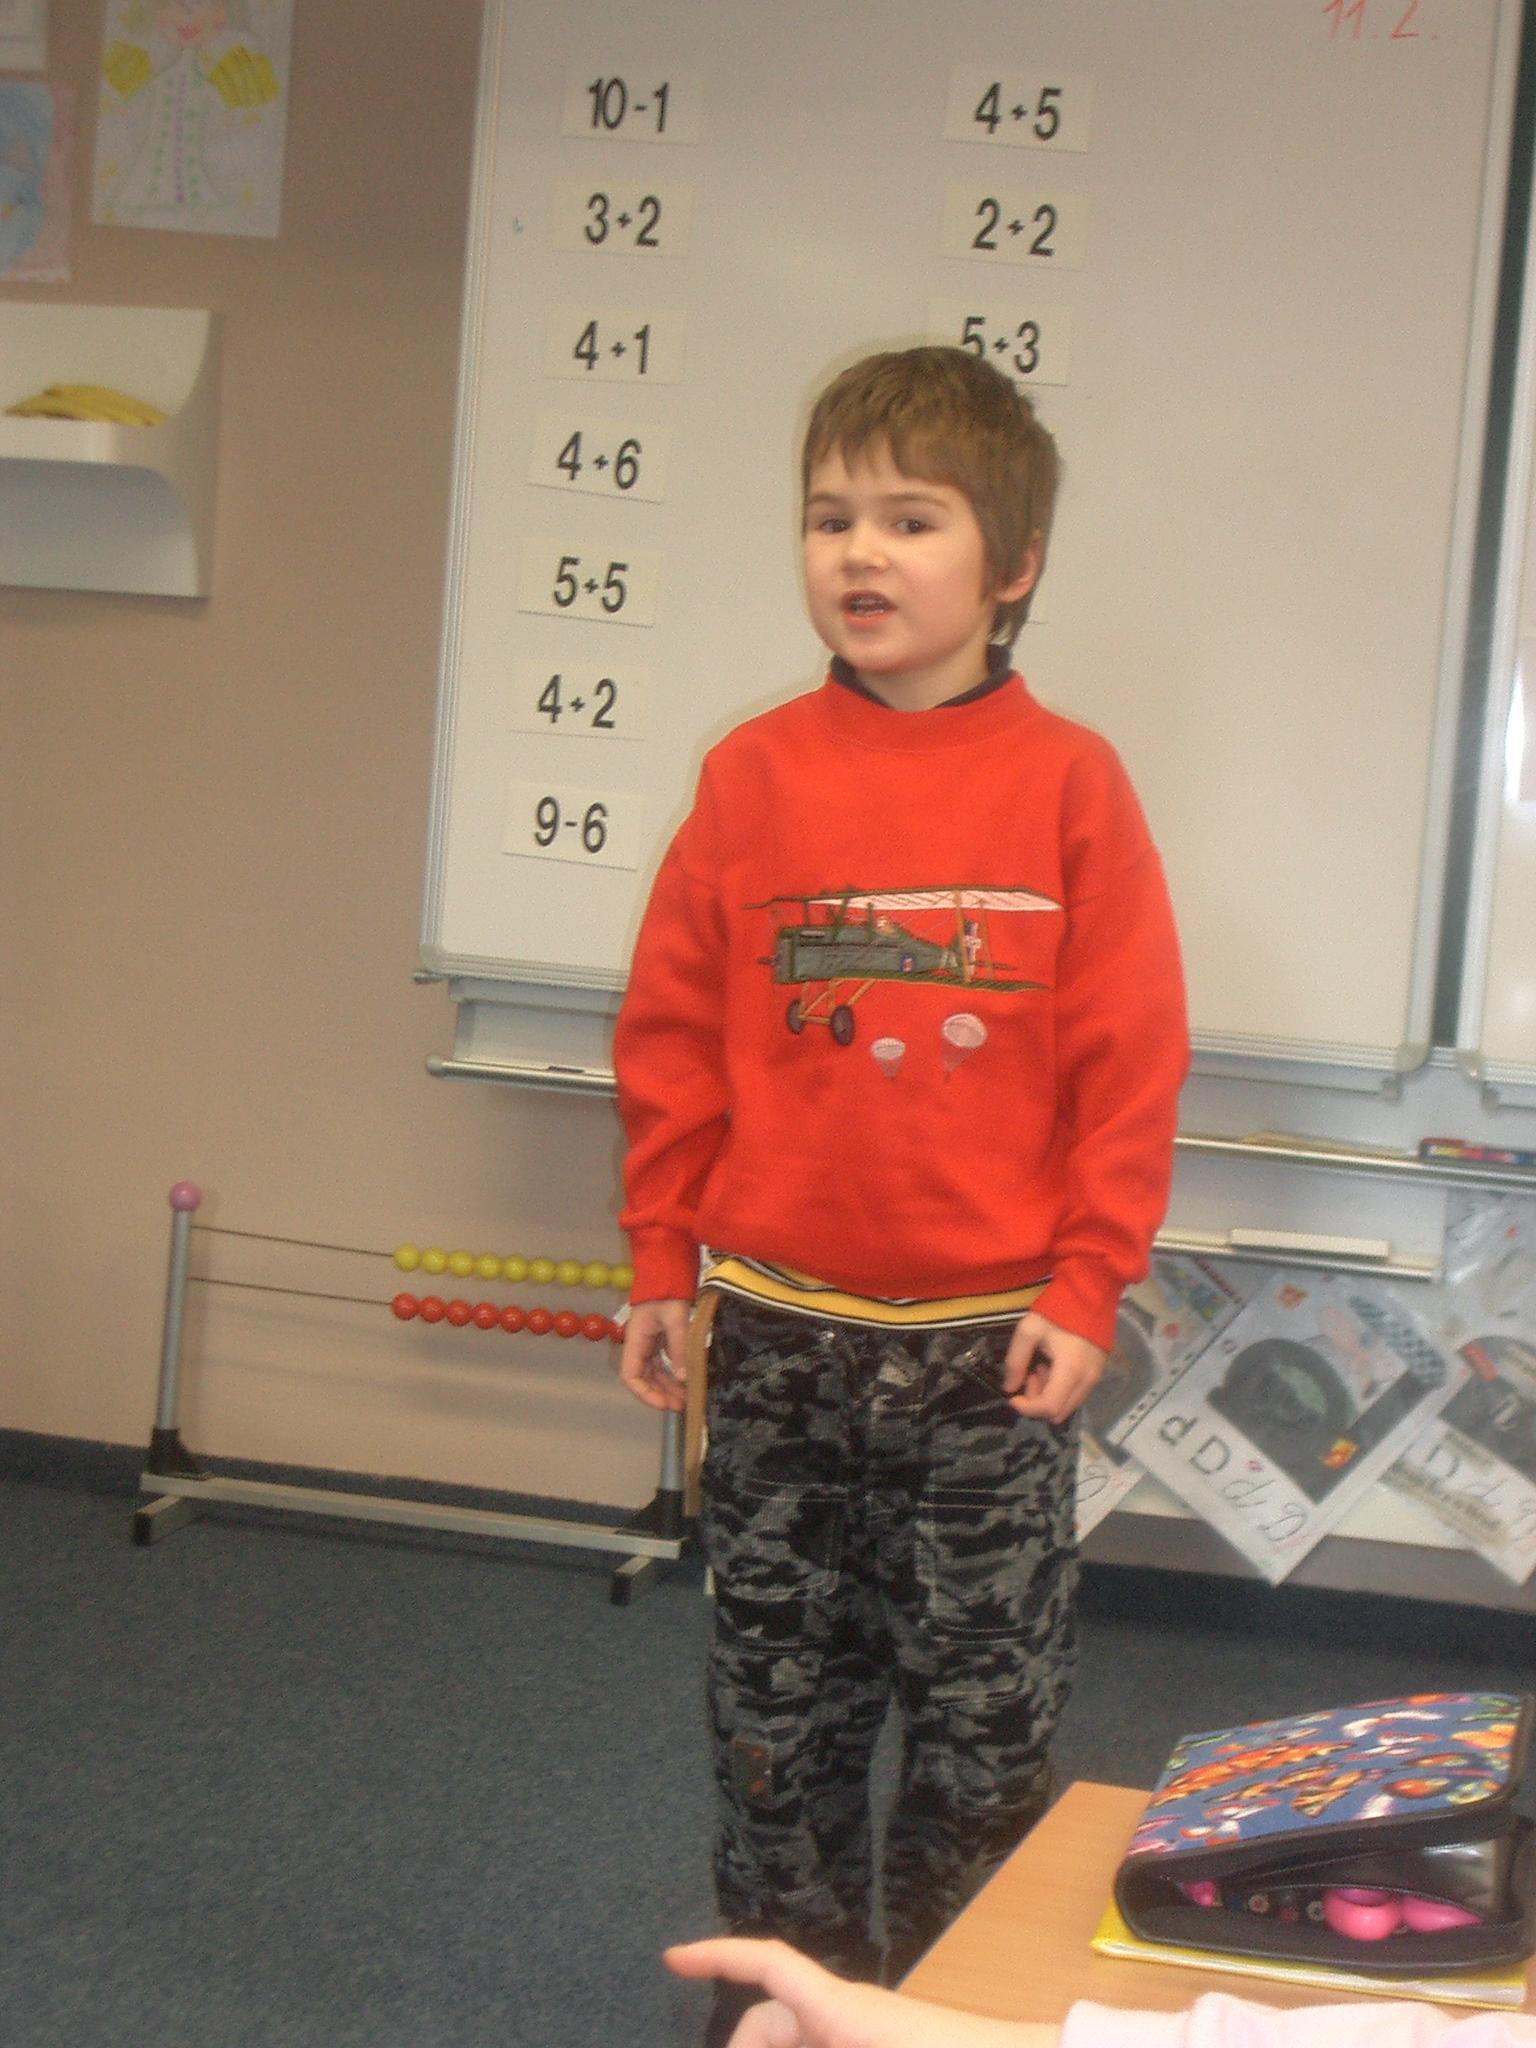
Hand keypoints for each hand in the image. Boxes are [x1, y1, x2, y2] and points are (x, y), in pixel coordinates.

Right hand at [618, 1298, 691, 1411]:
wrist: (668, 1271)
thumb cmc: (667, 1292)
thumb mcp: (675, 1319)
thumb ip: (678, 1348)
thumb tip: (683, 1378)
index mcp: (635, 1340)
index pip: (630, 1375)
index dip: (644, 1393)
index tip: (663, 1403)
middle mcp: (639, 1344)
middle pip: (644, 1377)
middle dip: (660, 1394)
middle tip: (680, 1406)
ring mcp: (649, 1342)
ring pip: (655, 1372)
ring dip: (668, 1386)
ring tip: (686, 1399)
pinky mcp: (660, 1339)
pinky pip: (664, 1362)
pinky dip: (673, 1374)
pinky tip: (686, 1382)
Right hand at [664, 1939, 1055, 2047]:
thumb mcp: (854, 2038)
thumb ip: (798, 2039)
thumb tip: (755, 2039)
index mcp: (838, 2010)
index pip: (767, 1964)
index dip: (717, 1956)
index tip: (671, 1959)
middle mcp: (844, 2016)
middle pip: (768, 2025)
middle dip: (742, 2047)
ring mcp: (861, 2034)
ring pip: (795, 2042)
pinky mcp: (876, 2047)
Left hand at [1001, 1312, 1105, 1423]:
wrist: (1091, 1294)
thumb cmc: (1058, 1310)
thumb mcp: (1029, 1330)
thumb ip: (1016, 1361)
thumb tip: (1009, 1387)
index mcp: (1071, 1370)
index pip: (1049, 1406)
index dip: (1027, 1407)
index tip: (1013, 1396)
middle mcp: (1087, 1380)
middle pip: (1059, 1412)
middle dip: (1038, 1401)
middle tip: (1030, 1374)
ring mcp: (1096, 1378)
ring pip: (1068, 1405)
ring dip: (1049, 1395)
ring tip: (1041, 1366)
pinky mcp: (1098, 1373)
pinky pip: (1076, 1394)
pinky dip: (1061, 1388)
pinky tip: (1053, 1365)